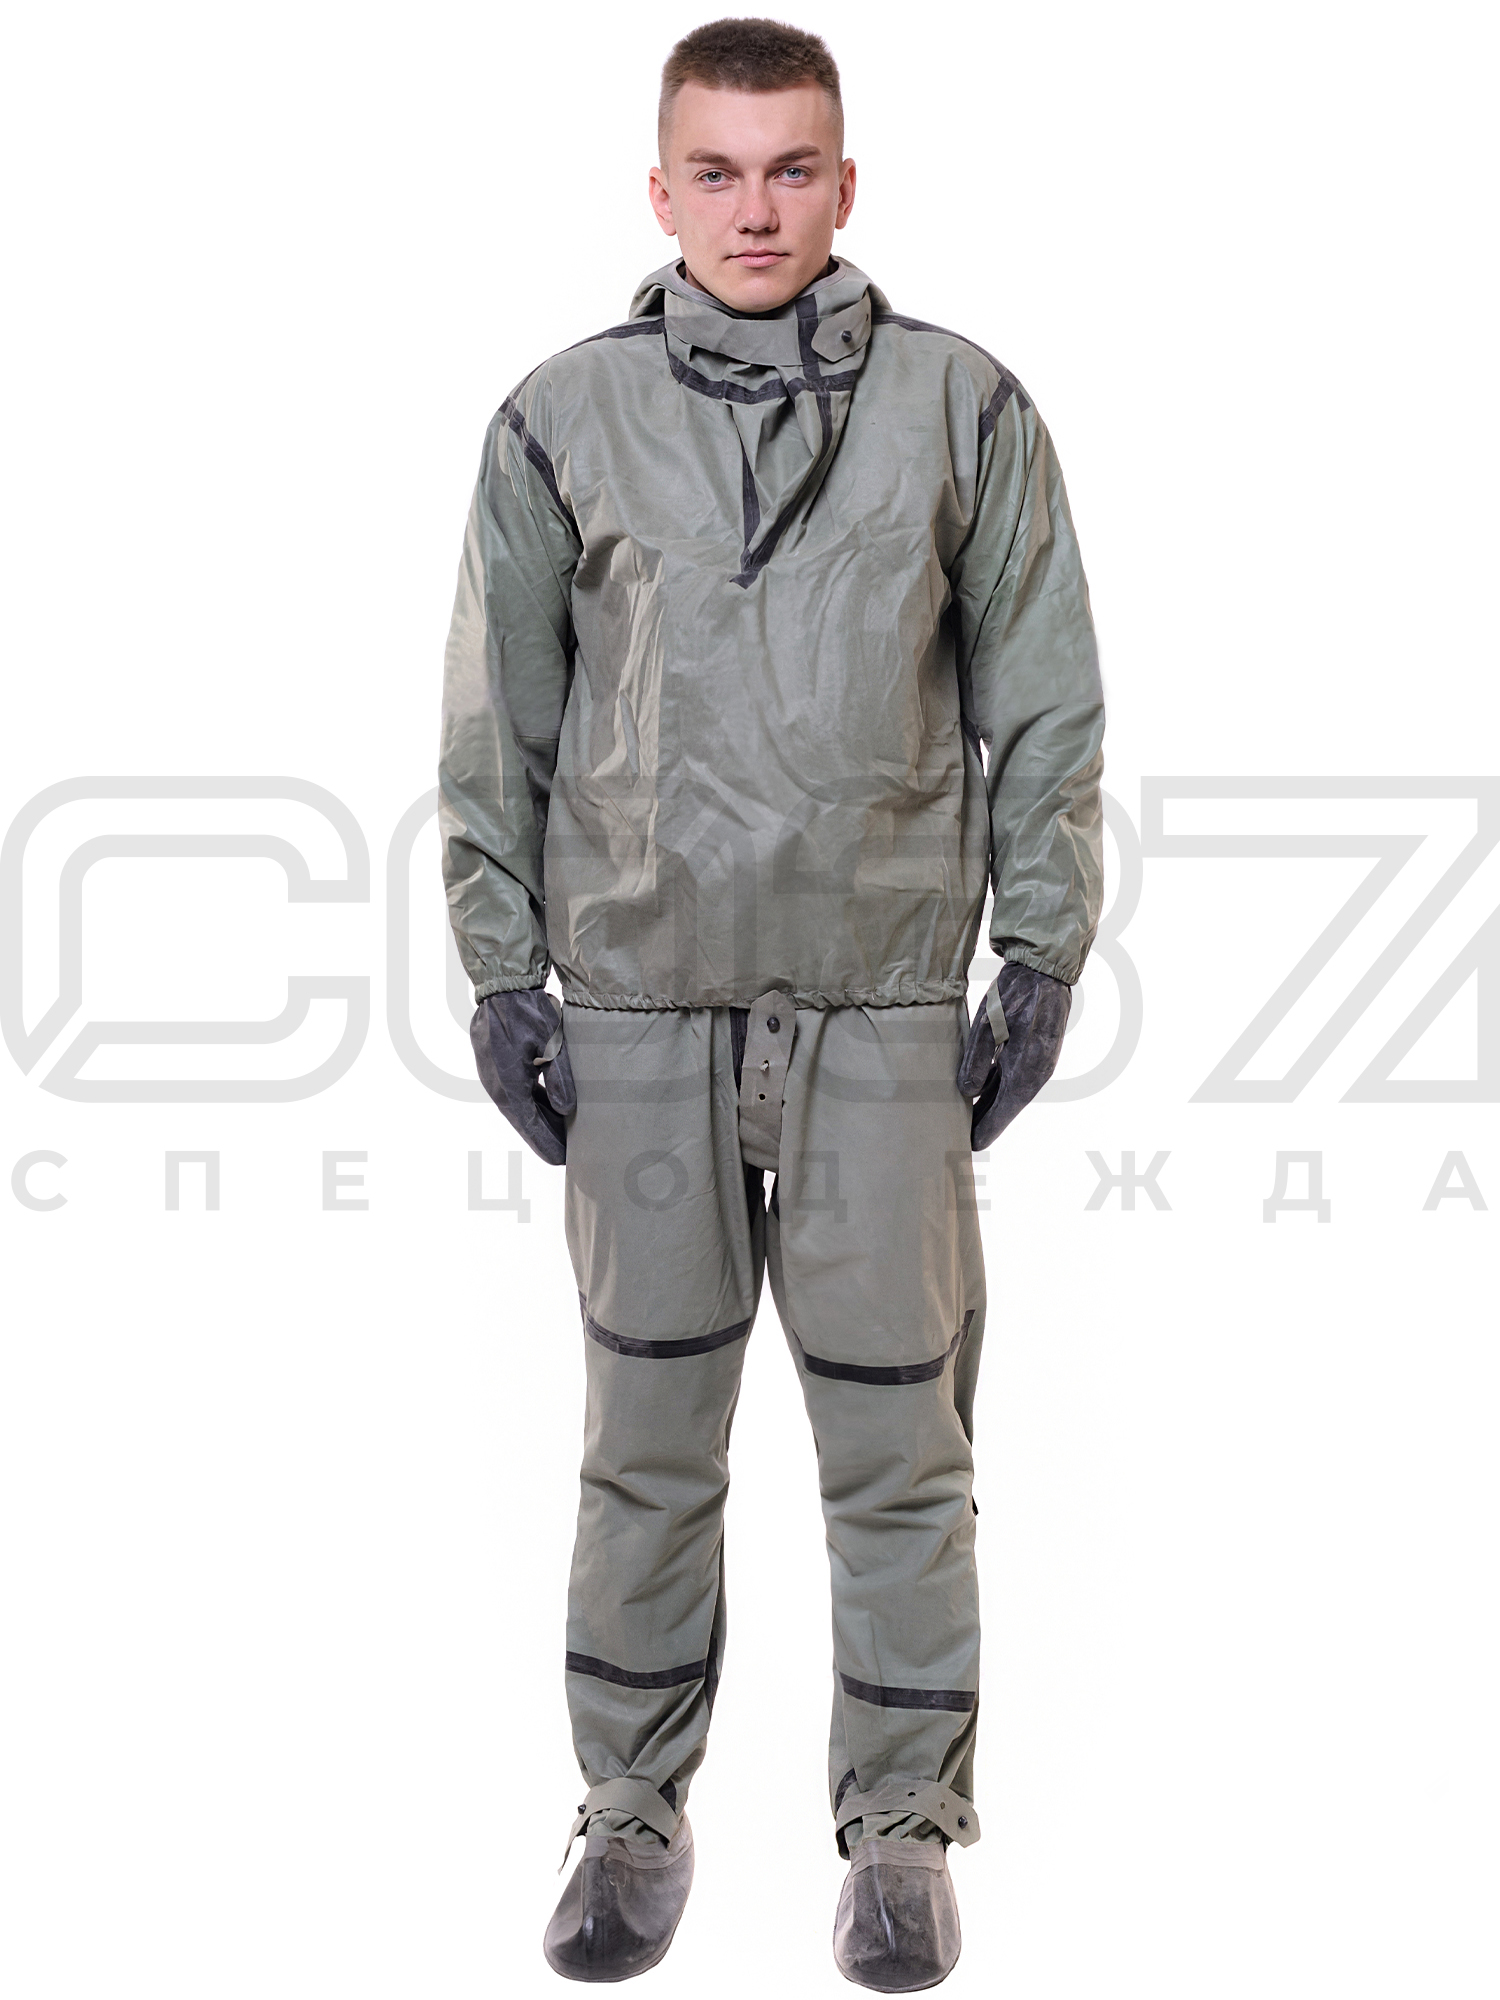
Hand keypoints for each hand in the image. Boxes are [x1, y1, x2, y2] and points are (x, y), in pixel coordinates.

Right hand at [470, 990, 576, 1165]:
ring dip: (540, 1119)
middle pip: (524, 1119)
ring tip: (564, 1133)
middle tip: (569, 1154)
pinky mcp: (496, 1065)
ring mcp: (493, 1075)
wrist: (502, 984)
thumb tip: (567, 1110)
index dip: (547, 1144)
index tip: (563, 1161)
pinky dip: (533, 1102)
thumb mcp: (551, 1043)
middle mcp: (496, 1085)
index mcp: (508, 1084)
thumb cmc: (528, 1011)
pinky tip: (550, 1108)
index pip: (529, 1125)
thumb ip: (559, 1078)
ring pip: (520, 1105)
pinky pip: (515, 1091)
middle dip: (546, 1137)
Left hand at [956, 963, 1071, 1149]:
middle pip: (1005, 1107)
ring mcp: (1038, 1064)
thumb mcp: (988, 1025)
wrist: (1044, 970)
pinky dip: (996, 1089)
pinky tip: (979, 1094)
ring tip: (964, 1118)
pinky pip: (1013, 1078)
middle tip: (958, 1138)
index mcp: (1026, 1071)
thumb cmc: (1015, 994)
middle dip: (983, 1122)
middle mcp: (1036, 1074)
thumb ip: (976, 1060)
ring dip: (988, 1106)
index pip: (1002, 1112)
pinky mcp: (1035, 1053)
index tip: (968, 1147)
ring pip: (1009, 1093)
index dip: (984, 1130)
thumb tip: (966, 1092)